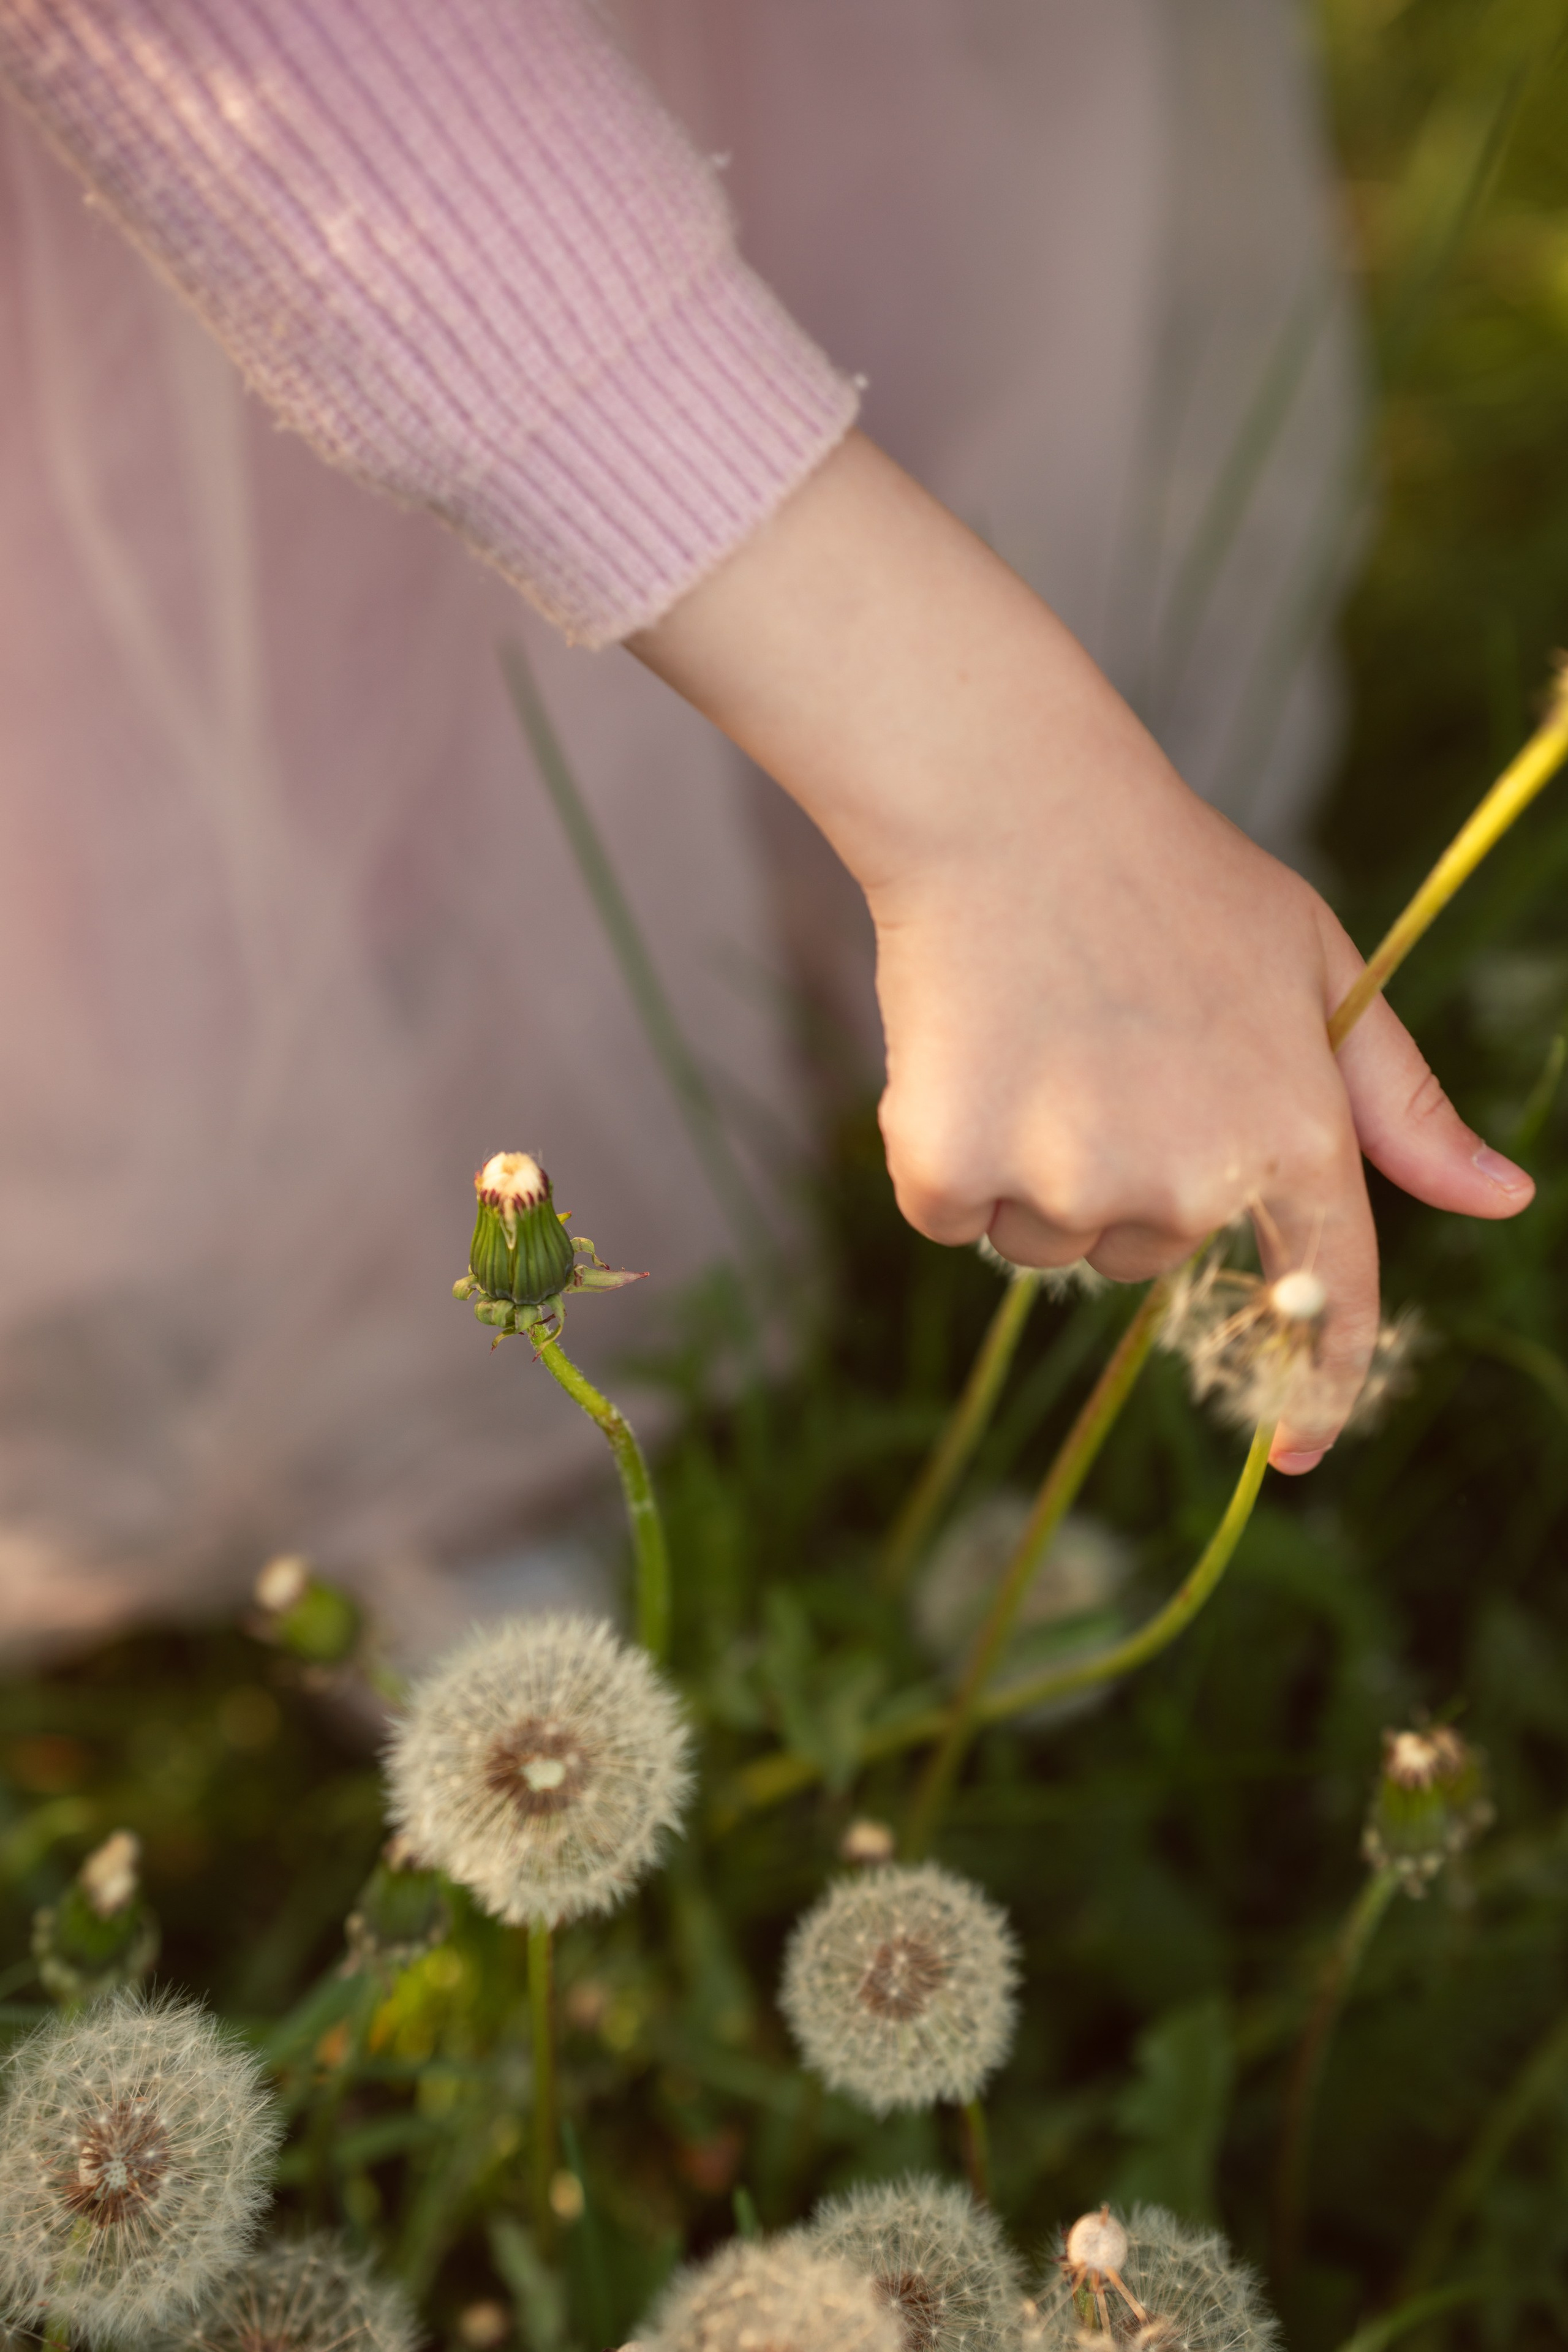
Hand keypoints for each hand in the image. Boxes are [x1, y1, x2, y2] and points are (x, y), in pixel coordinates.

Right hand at [630, 434, 1533, 1468]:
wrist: (1009, 806)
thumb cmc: (1172, 880)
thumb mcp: (1319, 968)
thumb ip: (1403, 1103)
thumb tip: (1506, 1200)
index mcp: (1292, 1133)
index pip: (1325, 1294)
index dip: (1316, 1386)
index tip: (1299, 1453)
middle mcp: (1185, 1182)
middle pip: (1143, 1255)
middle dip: (1121, 1178)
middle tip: (1103, 1054)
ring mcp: (1066, 1182)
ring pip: (1046, 1241)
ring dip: (1033, 1169)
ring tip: (1034, 1040)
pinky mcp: (953, 1170)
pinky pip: (954, 1217)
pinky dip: (949, 1156)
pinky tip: (967, 1052)